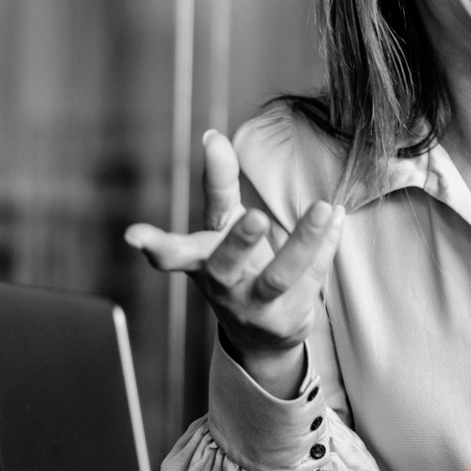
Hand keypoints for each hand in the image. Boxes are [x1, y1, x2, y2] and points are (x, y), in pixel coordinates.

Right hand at [122, 129, 345, 397]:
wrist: (260, 334)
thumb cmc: (236, 264)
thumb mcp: (221, 224)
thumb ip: (219, 182)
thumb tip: (211, 135)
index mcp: (200, 259)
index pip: (175, 250)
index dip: (153, 244)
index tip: (133, 237)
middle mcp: (223, 285)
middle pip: (225, 266)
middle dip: (239, 242)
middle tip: (256, 217)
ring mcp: (255, 306)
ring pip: (278, 277)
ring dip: (302, 242)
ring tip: (324, 207)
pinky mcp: (287, 318)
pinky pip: (313, 277)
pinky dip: (326, 246)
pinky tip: (337, 218)